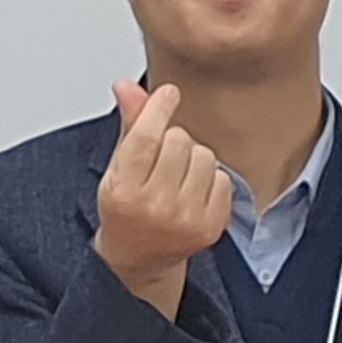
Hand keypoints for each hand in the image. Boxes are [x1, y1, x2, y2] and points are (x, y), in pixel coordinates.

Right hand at [91, 80, 235, 317]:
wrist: (140, 257)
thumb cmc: (127, 208)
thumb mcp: (118, 168)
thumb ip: (129, 125)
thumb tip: (126, 85)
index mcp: (124, 192)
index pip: (146, 138)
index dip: (159, 108)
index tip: (168, 94)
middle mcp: (155, 208)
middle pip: (179, 140)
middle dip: (172, 139)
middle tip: (162, 158)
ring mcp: (186, 220)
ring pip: (204, 155)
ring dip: (193, 158)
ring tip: (177, 176)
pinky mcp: (211, 227)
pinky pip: (223, 178)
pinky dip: (211, 179)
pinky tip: (193, 192)